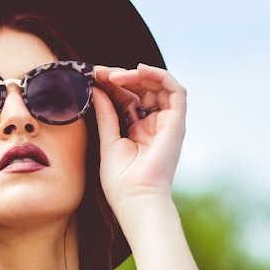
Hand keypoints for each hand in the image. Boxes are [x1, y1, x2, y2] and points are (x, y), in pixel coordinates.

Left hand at [92, 63, 187, 217]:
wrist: (136, 199)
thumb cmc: (121, 182)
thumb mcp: (108, 141)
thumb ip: (106, 115)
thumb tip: (98, 90)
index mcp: (138, 131)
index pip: (128, 99)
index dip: (111, 86)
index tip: (91, 78)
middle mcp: (154, 125)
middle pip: (142, 90)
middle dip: (120, 77)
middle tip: (99, 73)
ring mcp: (167, 123)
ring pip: (159, 86)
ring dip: (137, 75)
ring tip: (113, 75)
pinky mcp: (177, 123)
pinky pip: (175, 91)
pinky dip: (160, 75)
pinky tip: (139, 71)